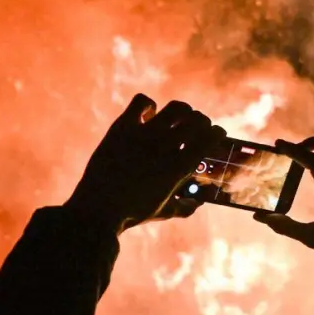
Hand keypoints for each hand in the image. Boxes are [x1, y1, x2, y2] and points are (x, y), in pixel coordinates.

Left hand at [64, 94, 225, 233]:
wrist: (97, 209)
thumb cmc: (131, 213)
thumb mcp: (162, 212)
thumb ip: (184, 208)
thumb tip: (197, 205)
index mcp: (179, 168)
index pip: (209, 138)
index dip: (216, 133)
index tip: (215, 133)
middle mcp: (165, 147)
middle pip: (197, 120)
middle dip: (202, 122)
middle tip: (196, 126)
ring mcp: (144, 135)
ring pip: (176, 108)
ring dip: (181, 111)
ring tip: (175, 119)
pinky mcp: (123, 127)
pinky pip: (143, 101)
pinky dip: (149, 105)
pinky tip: (147, 117)